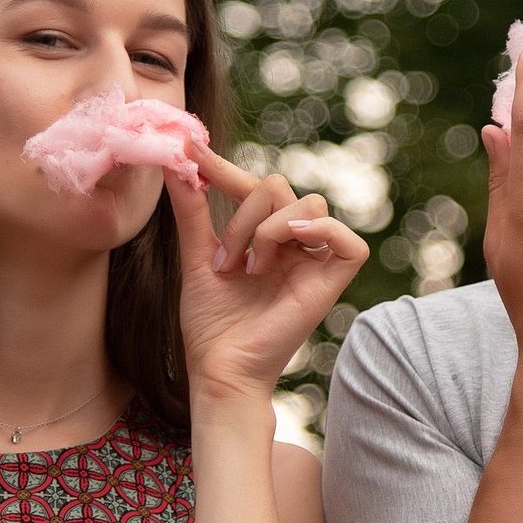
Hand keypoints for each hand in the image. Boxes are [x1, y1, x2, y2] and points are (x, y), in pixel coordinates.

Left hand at [172, 145, 369, 403]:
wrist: (218, 369)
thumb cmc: (210, 324)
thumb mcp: (196, 256)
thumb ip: (192, 210)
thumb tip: (173, 162)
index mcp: (266, 238)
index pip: (254, 186)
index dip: (225, 169)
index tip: (189, 153)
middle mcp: (294, 246)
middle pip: (281, 188)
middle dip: (245, 215)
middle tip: (227, 261)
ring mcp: (314, 263)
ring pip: (308, 205)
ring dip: (268, 230)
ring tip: (250, 269)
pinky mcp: (333, 284)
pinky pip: (348, 242)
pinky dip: (321, 232)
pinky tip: (289, 243)